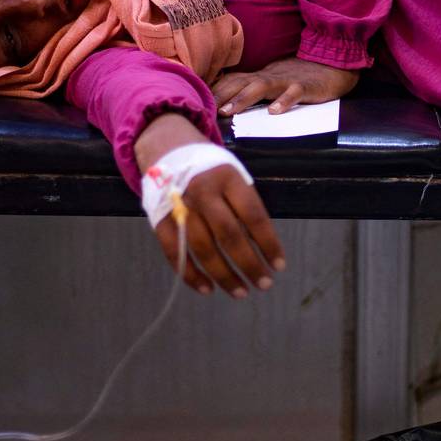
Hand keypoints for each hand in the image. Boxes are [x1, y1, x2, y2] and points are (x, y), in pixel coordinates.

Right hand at [135, 113, 284, 298]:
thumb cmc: (210, 168)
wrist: (167, 148)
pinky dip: (191, 275)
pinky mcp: (160, 220)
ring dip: (223, 275)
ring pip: (203, 249)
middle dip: (249, 264)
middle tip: (264, 284)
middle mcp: (203, 192)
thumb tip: (260, 246)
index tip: (279, 265)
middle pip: (229, 235)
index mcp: (227, 178)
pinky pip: (176, 253)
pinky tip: (208, 289)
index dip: (268, 243)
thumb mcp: (233, 174)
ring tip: (241, 291)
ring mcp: (179, 207)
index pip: (253, 215)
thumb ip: (245, 205)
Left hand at [212, 57, 359, 115]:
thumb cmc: (299, 77)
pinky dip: (284, 102)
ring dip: (243, 98)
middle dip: (219, 95)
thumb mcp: (272, 82)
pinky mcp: (306, 86)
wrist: (333, 64)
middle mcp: (269, 76)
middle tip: (201, 109)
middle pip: (239, 82)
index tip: (192, 101)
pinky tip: (275, 113)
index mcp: (259, 77)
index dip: (212, 91)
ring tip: (229, 112)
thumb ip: (251, 89)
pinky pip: (294, 93)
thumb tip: (224, 102)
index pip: (230, 81)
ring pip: (262, 87)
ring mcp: (287, 80)